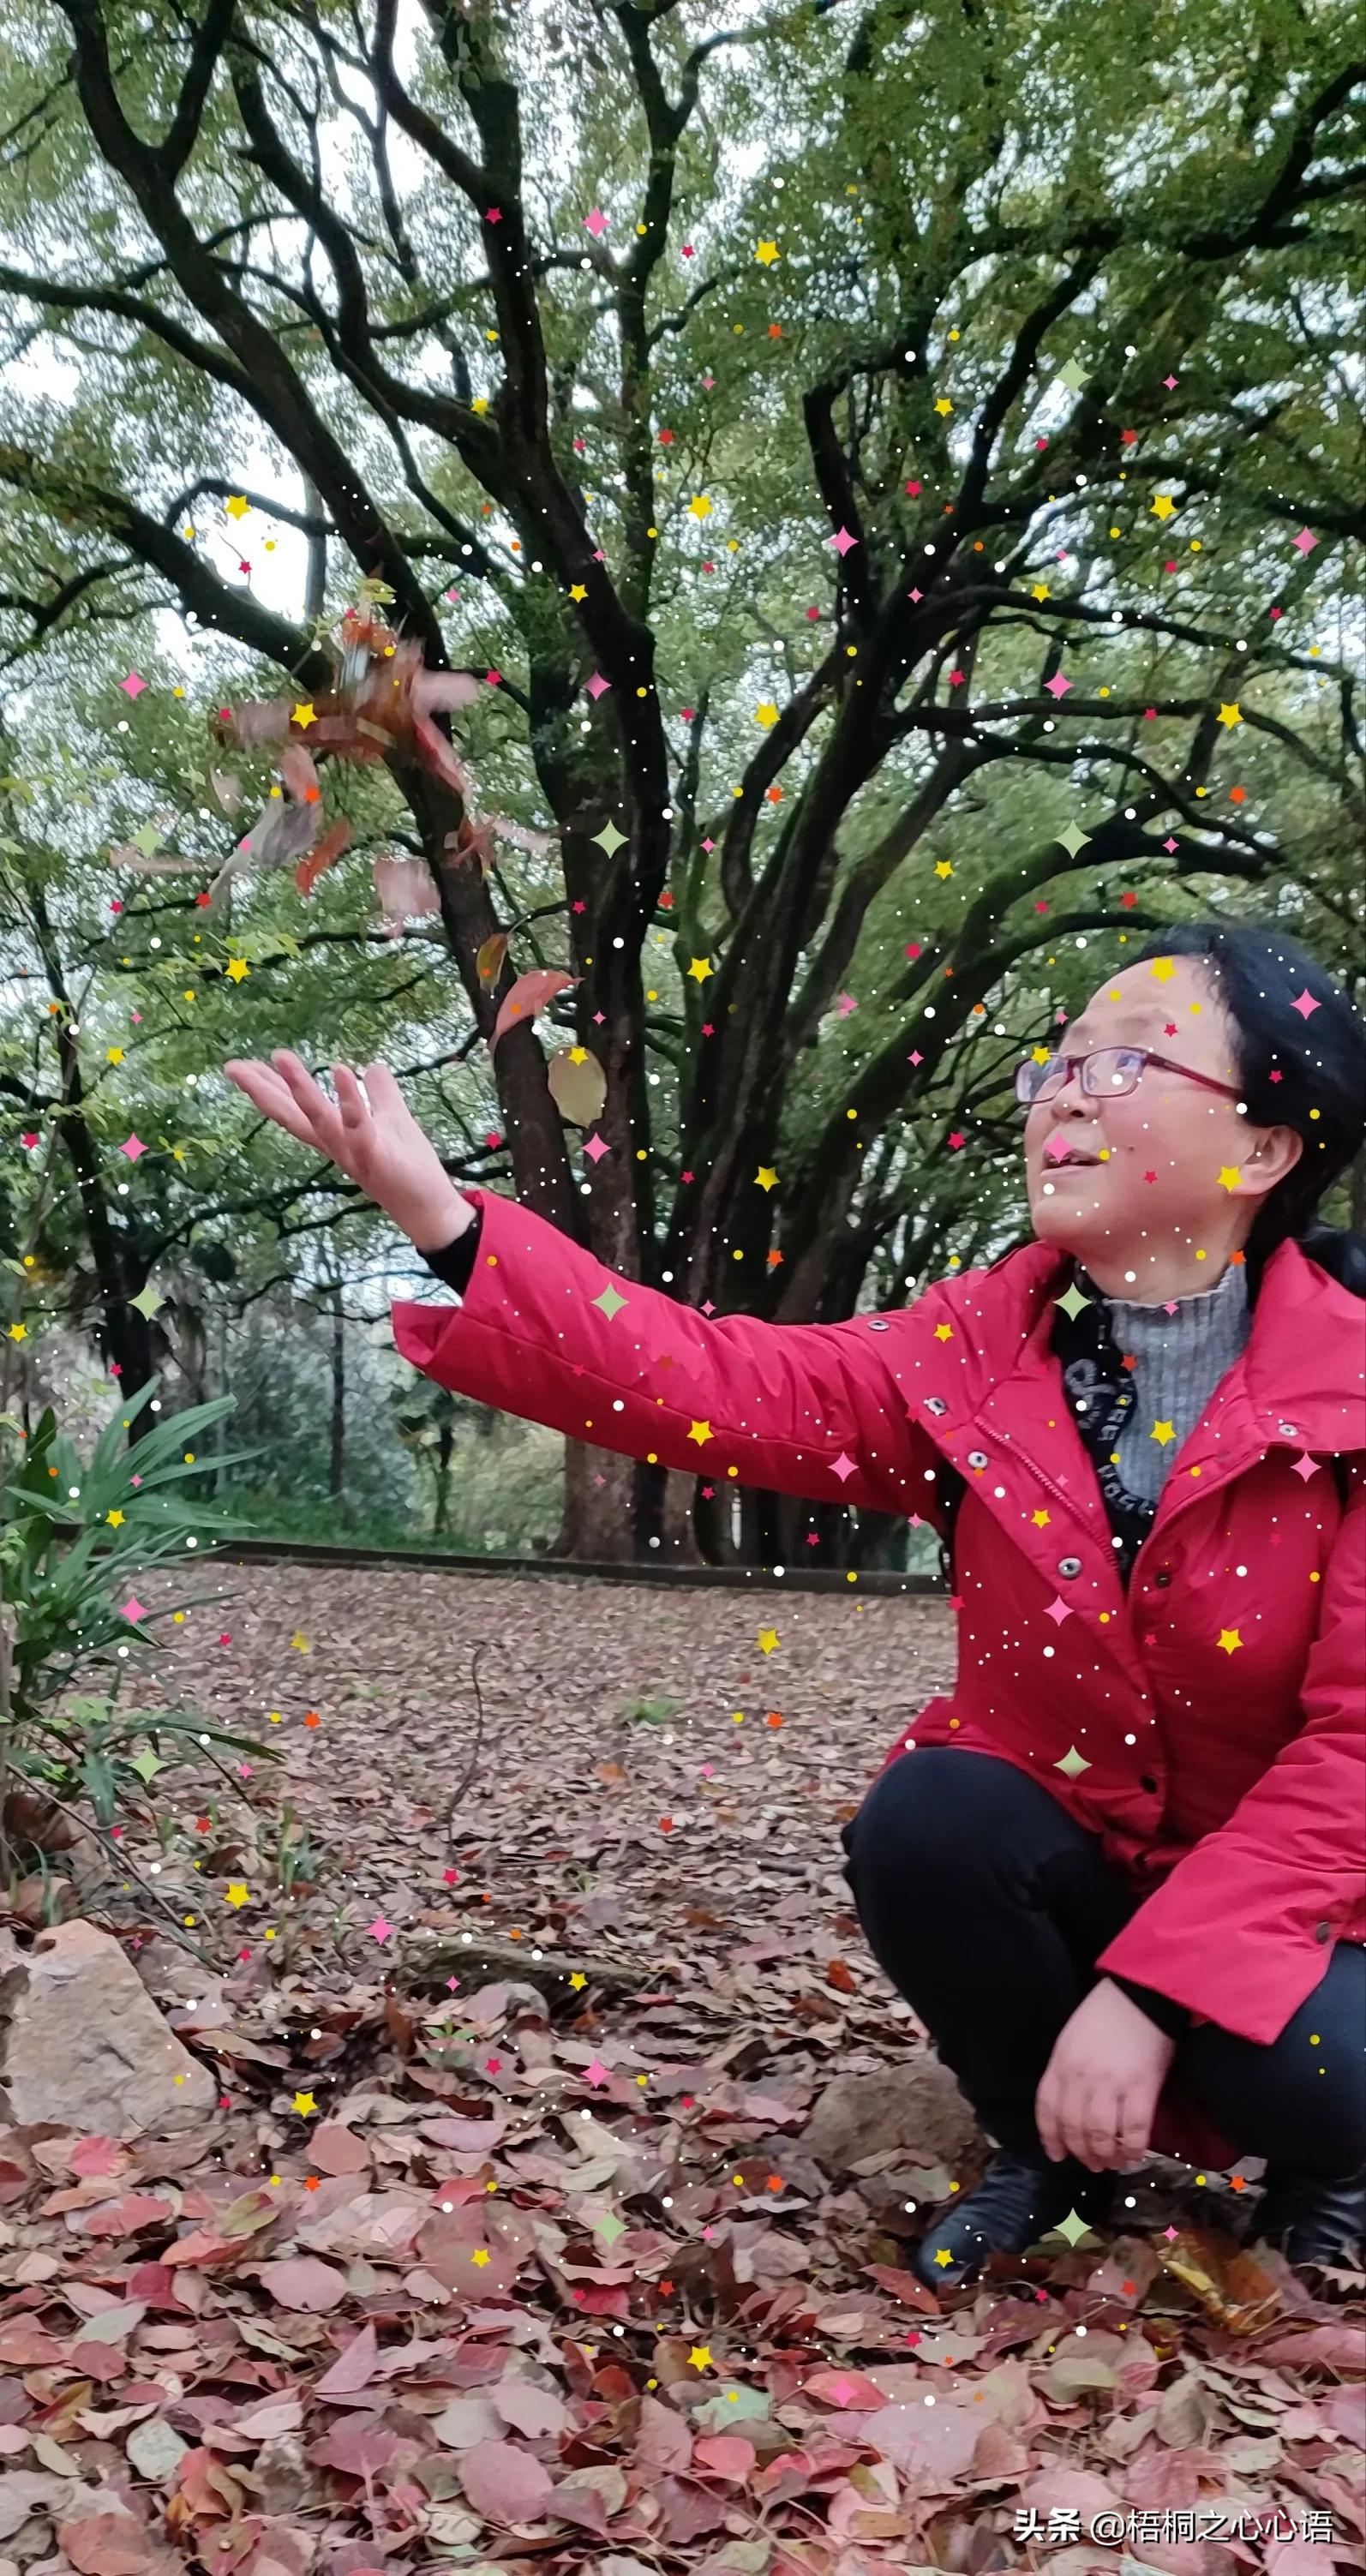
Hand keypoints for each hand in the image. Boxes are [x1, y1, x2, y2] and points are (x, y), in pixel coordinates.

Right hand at [224, 1050, 470, 1249]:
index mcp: (335, 1135)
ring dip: (299, 1088)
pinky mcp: (376, 1156)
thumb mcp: (394, 1120)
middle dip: (262, 1090)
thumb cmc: (408, 1166)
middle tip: (233, 1066)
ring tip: (280, 1056)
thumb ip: (381, 1094)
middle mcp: (335, 1145)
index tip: (241, 1066)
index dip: (268, 1088)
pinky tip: (340, 1070)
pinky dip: (350, 1099)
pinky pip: (359, 1126)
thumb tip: (373, 1065)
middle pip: (291, 1115)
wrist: (430, 1207)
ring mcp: (352, 1152)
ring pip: (318, 1118)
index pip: (294, 1109)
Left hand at [1035, 1977, 1175, 2172]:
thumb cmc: (1105, 2013)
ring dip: (1106, 2157)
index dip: (1050, 2137)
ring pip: (1101, 2136)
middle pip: (1074, 2128)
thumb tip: (1070, 2105)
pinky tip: (1134, 2155)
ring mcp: (1110, 2085)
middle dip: (1082, 2153)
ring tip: (1112, 2163)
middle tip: (1092, 2164)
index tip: (1057, 2155)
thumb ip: (1066, 2070)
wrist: (1141, 1994)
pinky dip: (1133, 2149)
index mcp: (1061, 2063)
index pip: (1047, 2109)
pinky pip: (1134, 2130)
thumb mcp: (1072, 2038)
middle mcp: (1081, 2078)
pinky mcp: (1141, 2088)